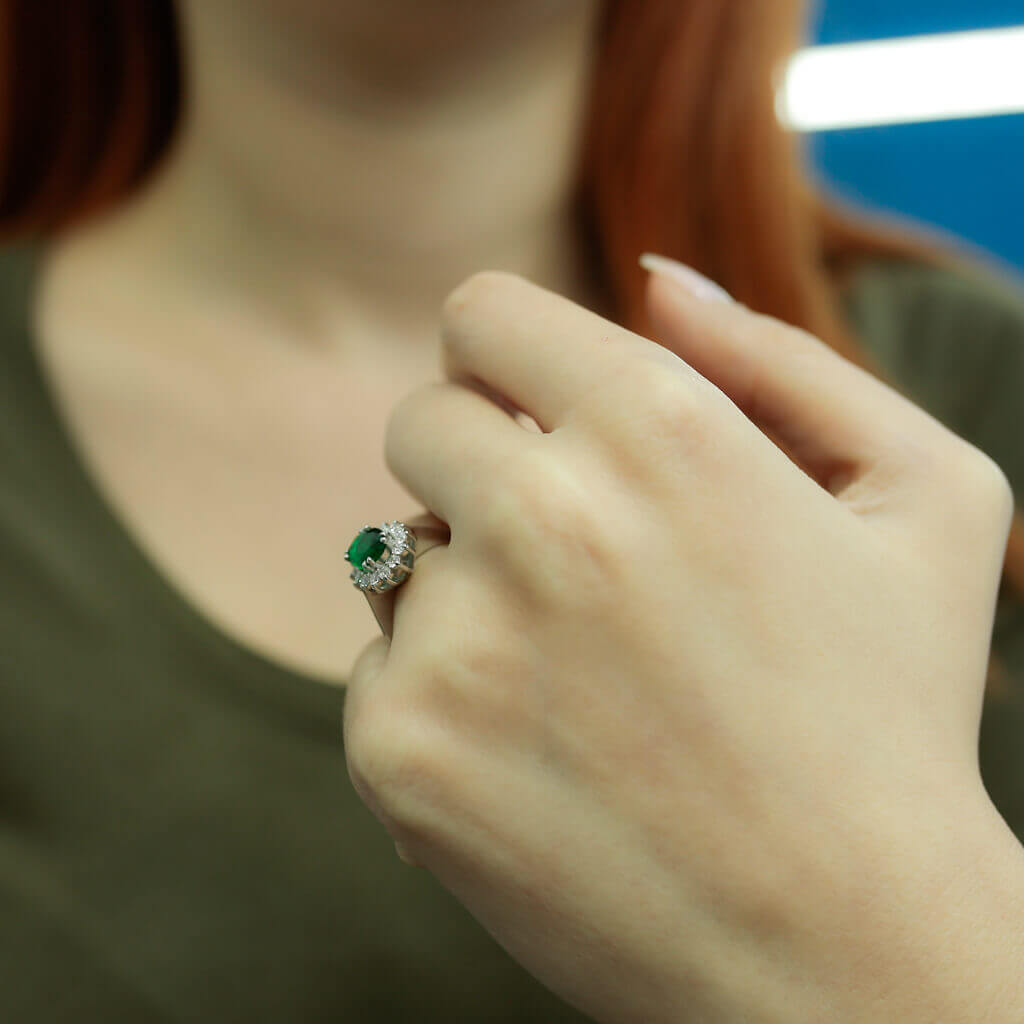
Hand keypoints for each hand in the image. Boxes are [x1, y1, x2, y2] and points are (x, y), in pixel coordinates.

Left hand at [343, 260, 1017, 1022]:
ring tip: (579, 676)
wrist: (843, 949)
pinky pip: (379, 666)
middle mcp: (544, 517)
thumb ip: (784, 360)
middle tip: (567, 556)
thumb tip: (657, 279)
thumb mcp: (924, 501)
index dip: (507, 360)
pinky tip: (544, 757)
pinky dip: (442, 698)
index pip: (482, 316)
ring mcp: (458, 638)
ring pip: (394, 552)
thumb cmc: (893, 713)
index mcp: (659, 427)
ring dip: (466, 589)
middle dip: (480, 466)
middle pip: (420, 421)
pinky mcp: (401, 747)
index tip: (536, 415)